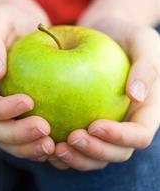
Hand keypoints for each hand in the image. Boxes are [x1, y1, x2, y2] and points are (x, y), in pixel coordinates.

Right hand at [0, 2, 54, 160]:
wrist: (21, 25)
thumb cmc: (8, 19)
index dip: (2, 109)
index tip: (28, 102)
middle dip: (17, 135)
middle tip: (45, 132)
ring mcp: (2, 108)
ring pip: (8, 139)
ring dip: (28, 147)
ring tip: (53, 146)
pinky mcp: (20, 112)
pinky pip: (25, 135)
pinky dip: (38, 143)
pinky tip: (59, 144)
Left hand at [49, 19, 159, 170]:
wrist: (104, 32)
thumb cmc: (125, 34)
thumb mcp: (143, 40)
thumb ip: (147, 66)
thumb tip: (136, 96)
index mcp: (145, 109)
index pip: (139, 135)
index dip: (119, 137)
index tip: (95, 125)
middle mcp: (126, 122)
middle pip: (116, 153)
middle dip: (95, 152)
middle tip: (70, 140)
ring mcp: (106, 124)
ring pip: (95, 155)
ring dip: (76, 158)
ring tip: (54, 148)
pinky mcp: (85, 120)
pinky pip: (75, 143)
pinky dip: (62, 149)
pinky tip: (43, 140)